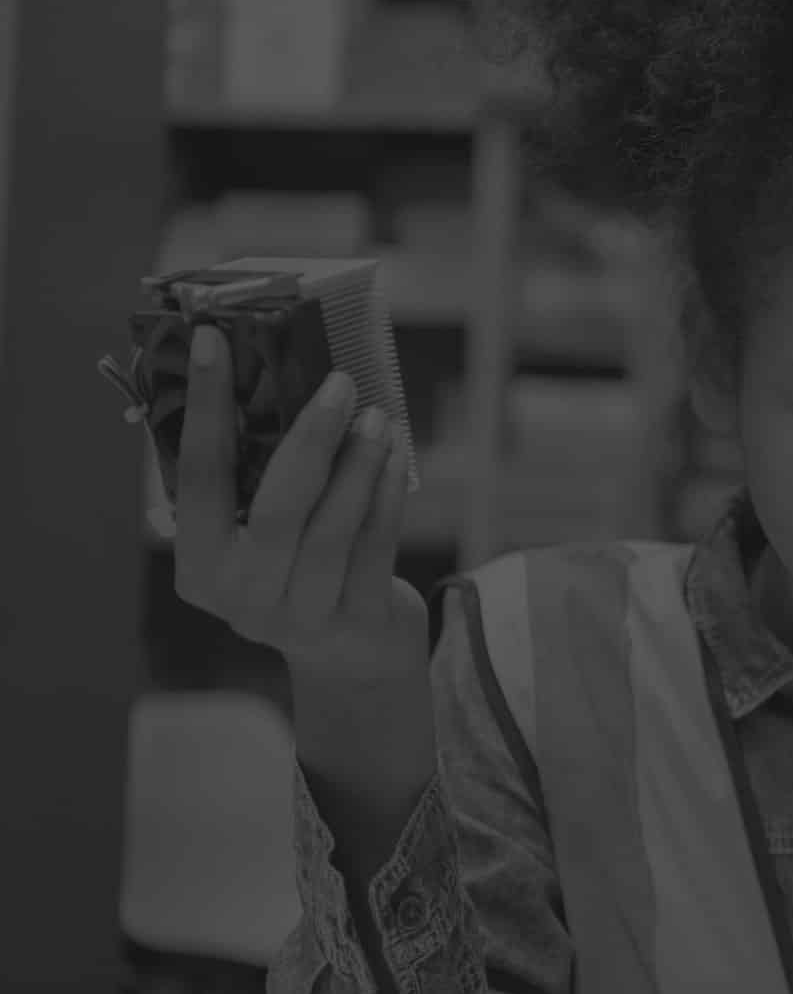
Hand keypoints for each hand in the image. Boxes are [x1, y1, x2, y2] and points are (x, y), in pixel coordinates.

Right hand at [171, 325, 428, 686]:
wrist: (349, 654)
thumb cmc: (296, 568)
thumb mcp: (257, 532)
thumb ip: (252, 473)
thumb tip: (264, 367)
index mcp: (198, 563)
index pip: (196, 475)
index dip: (204, 405)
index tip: (212, 340)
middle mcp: (240, 595)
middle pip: (276, 508)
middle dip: (310, 439)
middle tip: (338, 383)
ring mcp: (300, 616)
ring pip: (333, 529)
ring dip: (359, 464)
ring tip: (376, 416)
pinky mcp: (357, 621)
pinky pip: (375, 546)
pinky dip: (386, 496)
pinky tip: (395, 457)